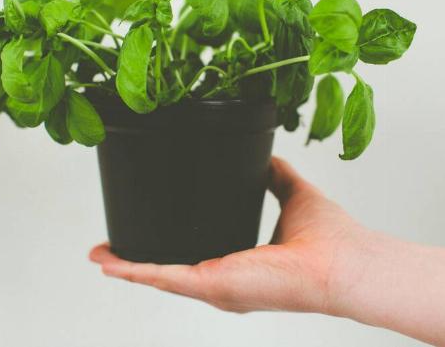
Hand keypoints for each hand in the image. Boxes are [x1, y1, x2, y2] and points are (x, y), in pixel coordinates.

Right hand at [89, 156, 374, 313]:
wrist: (344, 261)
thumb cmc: (330, 239)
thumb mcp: (293, 195)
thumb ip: (276, 175)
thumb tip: (267, 156)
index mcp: (239, 264)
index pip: (194, 256)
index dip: (166, 247)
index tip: (143, 233)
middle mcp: (225, 281)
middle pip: (169, 271)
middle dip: (136, 261)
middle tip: (107, 251)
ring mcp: (217, 287)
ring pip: (159, 276)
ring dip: (127, 266)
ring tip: (99, 256)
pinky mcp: (213, 284)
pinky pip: (163, 278)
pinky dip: (135, 270)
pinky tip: (111, 262)